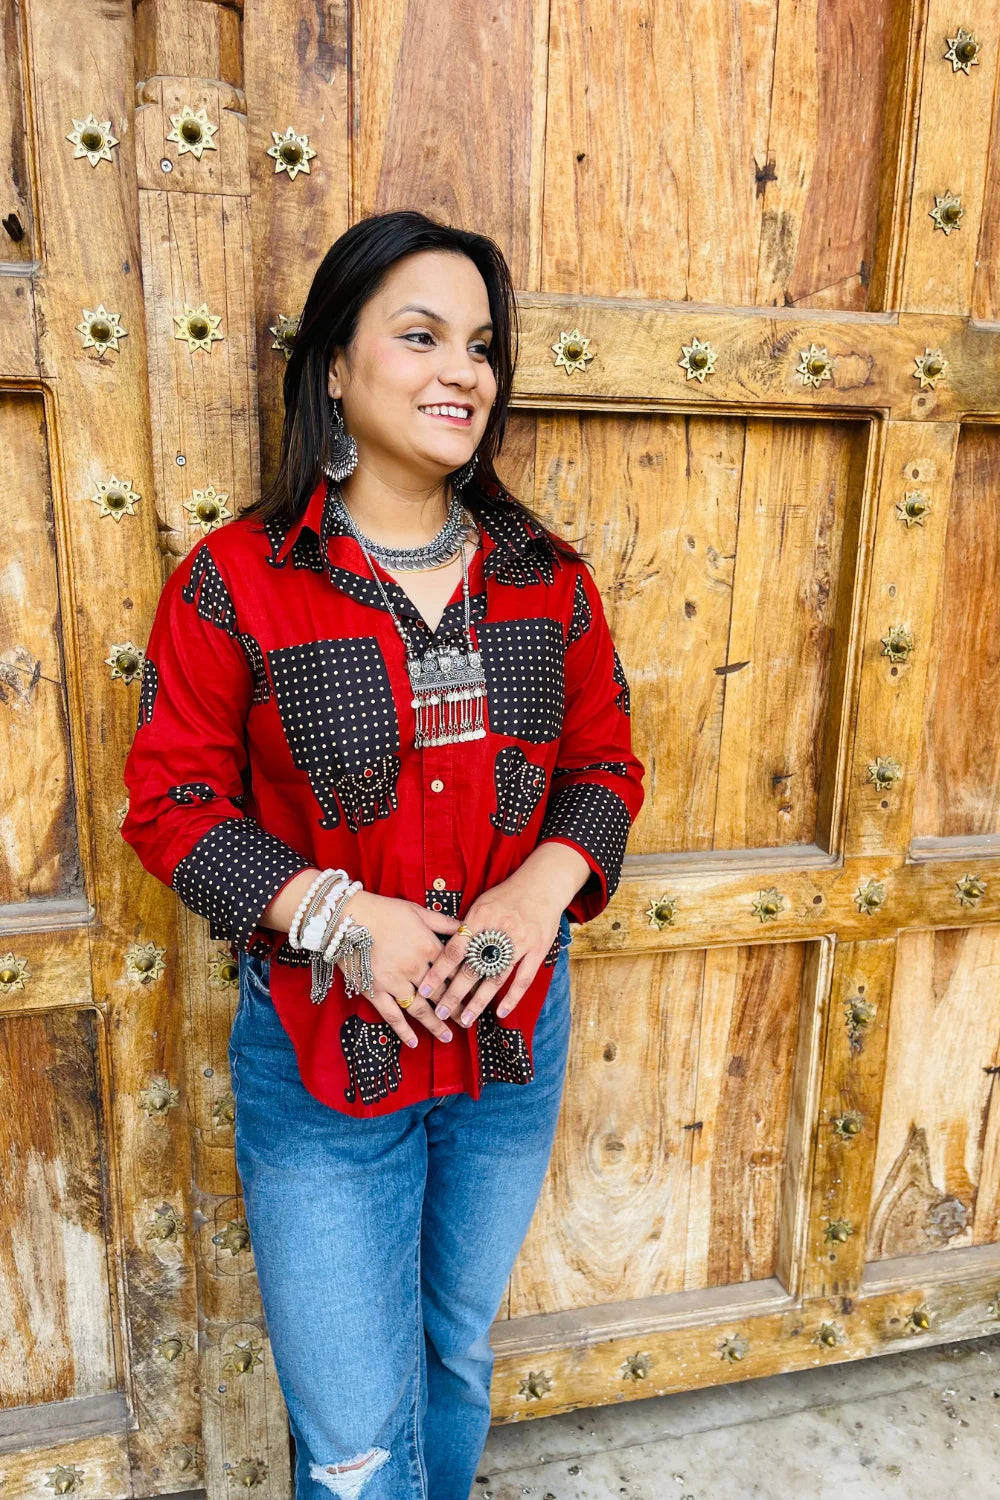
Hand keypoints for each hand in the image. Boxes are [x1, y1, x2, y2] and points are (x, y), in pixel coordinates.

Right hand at [335, 890, 460, 1048]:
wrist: (347, 917)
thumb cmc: (383, 910)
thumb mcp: (417, 911)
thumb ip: (443, 922)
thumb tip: (465, 927)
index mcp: (428, 947)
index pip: (453, 971)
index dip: (465, 985)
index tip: (476, 996)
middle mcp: (415, 968)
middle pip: (441, 993)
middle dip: (455, 1008)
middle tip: (466, 1021)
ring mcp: (395, 983)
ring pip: (420, 1009)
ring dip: (435, 1024)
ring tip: (447, 1037)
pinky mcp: (375, 992)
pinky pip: (392, 1016)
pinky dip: (403, 1031)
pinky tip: (413, 1042)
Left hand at [413, 871, 564, 1028]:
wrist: (543, 884)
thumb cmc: (507, 895)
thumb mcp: (481, 903)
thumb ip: (466, 926)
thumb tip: (446, 949)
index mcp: (480, 918)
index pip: (454, 950)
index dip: (438, 972)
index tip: (424, 990)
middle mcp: (498, 932)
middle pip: (472, 969)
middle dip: (454, 994)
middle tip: (440, 1013)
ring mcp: (520, 942)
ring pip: (495, 978)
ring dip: (478, 1002)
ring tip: (465, 1019)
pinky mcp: (537, 950)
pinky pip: (523, 979)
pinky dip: (512, 997)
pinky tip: (500, 1012)